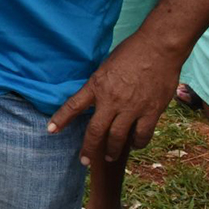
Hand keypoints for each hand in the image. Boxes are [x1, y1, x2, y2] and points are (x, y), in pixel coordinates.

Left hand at [48, 36, 181, 165]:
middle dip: (89, 148)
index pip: (73, 106)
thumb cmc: (131, 52)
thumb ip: (100, 84)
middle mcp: (112, 100)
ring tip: (109, 155)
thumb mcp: (106, 66)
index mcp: (97, 85)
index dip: (61, 119)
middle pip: (96, 130)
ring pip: (118, 137)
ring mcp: (132, 108)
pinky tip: (134, 144)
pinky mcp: (151, 111)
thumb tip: (96, 96)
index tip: (50, 130)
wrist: (158, 48)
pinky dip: (137, 143)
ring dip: (112, 149)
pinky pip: (142, 134)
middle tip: (84, 160)